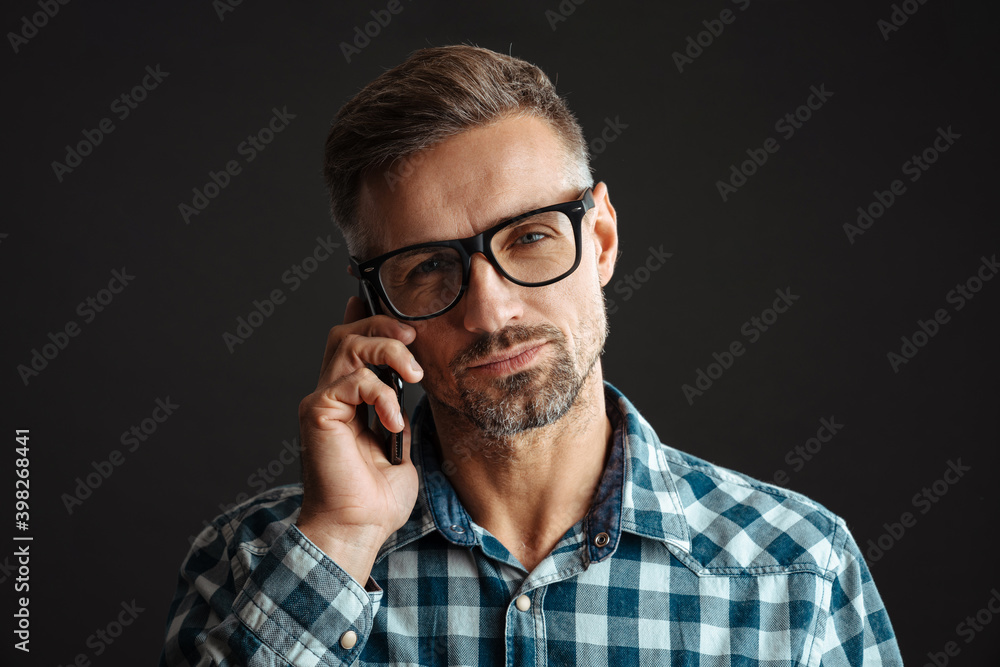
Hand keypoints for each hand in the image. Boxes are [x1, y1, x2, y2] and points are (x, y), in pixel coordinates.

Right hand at [295, 296, 423, 584]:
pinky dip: (381, 395)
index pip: (351, 343)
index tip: (390, 305)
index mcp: (348, 400)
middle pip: (347, 334)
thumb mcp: (398, 443)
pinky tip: (393, 422)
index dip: (365, 315)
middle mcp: (330, 395)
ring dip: (387, 350)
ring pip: (348, 346)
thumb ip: (399, 410)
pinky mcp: (318, 414)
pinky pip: (352, 382)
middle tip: (413, 338)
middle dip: (383, 326)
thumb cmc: (377, 497)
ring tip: (414, 374)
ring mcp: (321, 403)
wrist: (357, 528)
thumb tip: (414, 383)